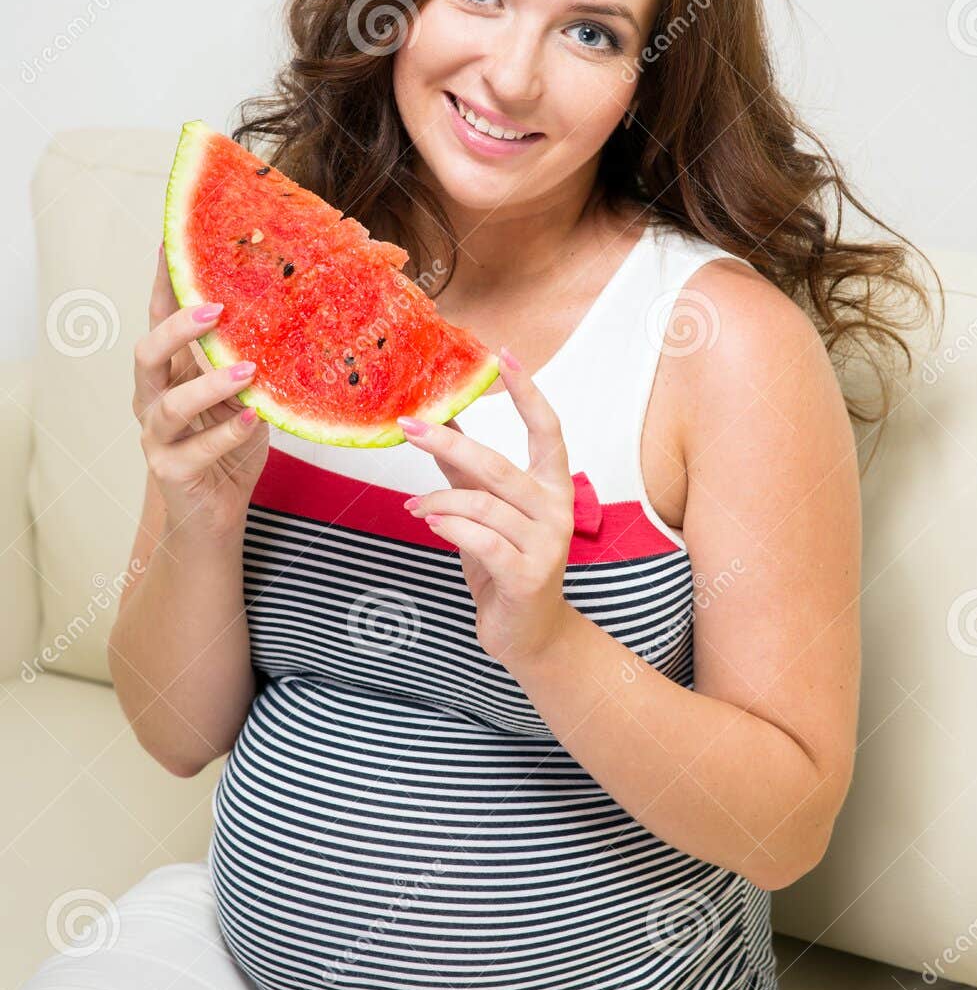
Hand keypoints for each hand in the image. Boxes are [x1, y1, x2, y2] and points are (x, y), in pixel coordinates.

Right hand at [131, 246, 269, 538]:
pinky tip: (253, 418)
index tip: (170, 241)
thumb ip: (249, 360)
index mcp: (170, 372)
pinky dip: (227, 433)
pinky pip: (196, 450)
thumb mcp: (244, 395)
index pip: (159, 319)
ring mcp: (157, 436)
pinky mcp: (170, 471)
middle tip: (217, 310)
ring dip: (208, 384)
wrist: (216, 512)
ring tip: (246, 370)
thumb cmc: (231, 445)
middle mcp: (154, 398)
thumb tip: (288, 314)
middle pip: (147, 353)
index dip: (163, 282)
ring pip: (169, 404)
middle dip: (177, 328)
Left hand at [398, 348, 574, 666]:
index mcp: (552, 486)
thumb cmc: (508, 566)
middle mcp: (557, 510)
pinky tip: (430, 522)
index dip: (527, 391)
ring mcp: (546, 544)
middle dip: (448, 444)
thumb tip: (440, 422)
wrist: (529, 634)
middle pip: (499, 465)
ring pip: (483, 504)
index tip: (502, 355)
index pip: (547, 429)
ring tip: (413, 507)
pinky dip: (450, 527)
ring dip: (438, 500)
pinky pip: (481, 540)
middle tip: (407, 427)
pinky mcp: (527, 576)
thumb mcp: (488, 512)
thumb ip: (469, 472)